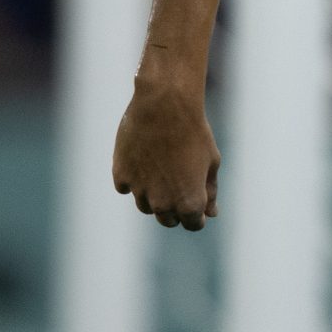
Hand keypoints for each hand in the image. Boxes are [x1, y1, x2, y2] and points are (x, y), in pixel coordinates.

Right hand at [114, 80, 219, 230]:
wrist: (164, 107)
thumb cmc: (195, 133)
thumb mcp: (211, 162)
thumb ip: (210, 191)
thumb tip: (210, 213)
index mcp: (189, 202)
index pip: (193, 224)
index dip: (197, 215)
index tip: (198, 200)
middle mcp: (163, 203)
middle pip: (168, 220)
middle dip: (176, 208)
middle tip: (180, 182)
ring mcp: (139, 192)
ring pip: (146, 207)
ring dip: (154, 195)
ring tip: (163, 167)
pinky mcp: (120, 177)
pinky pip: (127, 188)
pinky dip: (134, 179)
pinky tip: (144, 158)